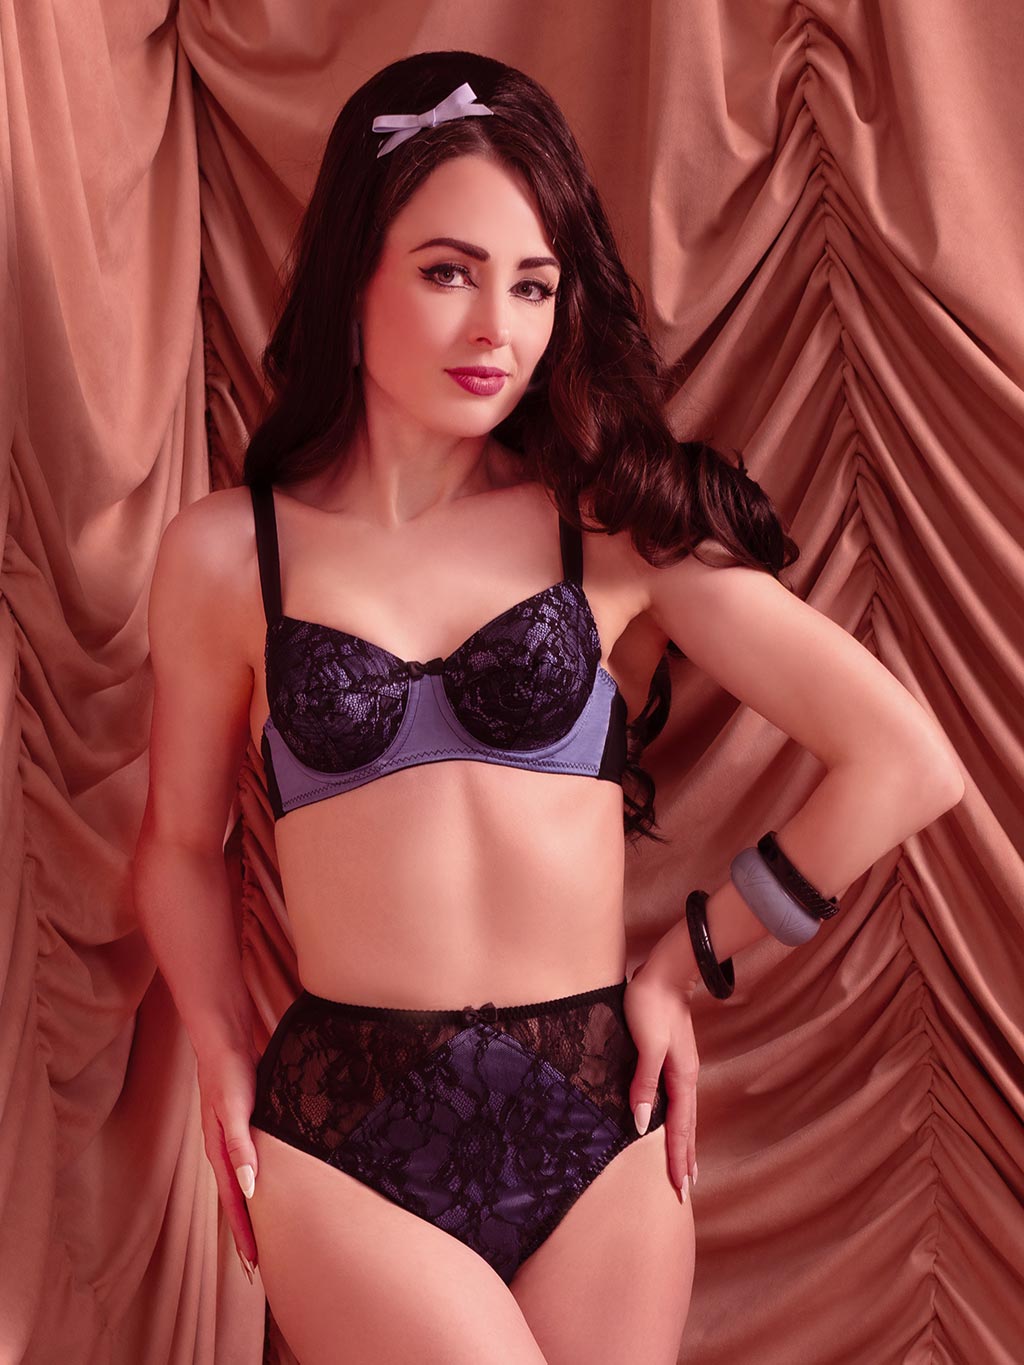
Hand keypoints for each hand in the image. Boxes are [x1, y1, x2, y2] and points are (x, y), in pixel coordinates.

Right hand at [196, 1039, 261, 1276]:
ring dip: (251, 1207)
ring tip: (264, 1231)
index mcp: (220, 1150)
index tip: (254, 1264)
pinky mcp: (244, 1120)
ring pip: (242, 1180)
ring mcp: (233, 1134)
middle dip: (245, 1230)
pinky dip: (256, 1179)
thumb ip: (240, 1146)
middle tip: (259, 1263)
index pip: (234, 1201)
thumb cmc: (228, 1071)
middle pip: (236, 1197)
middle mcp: (224, 1147)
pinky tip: (265, 1181)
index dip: (244, 1232)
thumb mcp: (235, 1108)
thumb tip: (249, 1187)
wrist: (223, 1037)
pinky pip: (249, 1159)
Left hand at [623, 947, 699, 1201]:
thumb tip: (640, 1123)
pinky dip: (677, 1121)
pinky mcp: (672, 1059)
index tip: (679, 1189)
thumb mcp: (646, 1045)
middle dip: (686, 1159)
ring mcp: (681, 1068)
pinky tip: (671, 1123)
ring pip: (683, 1115)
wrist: (664, 972)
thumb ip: (644, 1083)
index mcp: (681, 1078)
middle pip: (686, 1127)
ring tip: (685, 1166)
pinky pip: (676, 1101)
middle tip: (684, 1190)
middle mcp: (685, 1077)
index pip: (679, 1129)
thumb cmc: (650, 1005)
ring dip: (683, 1143)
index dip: (677, 1159)